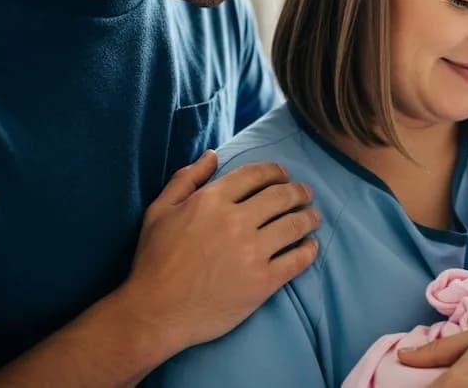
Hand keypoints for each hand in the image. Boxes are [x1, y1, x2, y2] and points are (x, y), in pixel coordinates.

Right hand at [117, 150, 320, 351]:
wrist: (155, 313)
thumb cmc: (154, 261)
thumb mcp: (158, 211)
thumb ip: (186, 179)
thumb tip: (213, 155)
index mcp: (211, 201)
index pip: (256, 175)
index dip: (275, 171)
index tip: (284, 175)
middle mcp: (235, 222)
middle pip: (281, 196)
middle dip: (299, 192)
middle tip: (306, 194)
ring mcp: (251, 252)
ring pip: (294, 225)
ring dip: (309, 217)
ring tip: (314, 217)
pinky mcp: (262, 282)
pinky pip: (297, 260)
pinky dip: (309, 250)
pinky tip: (311, 247)